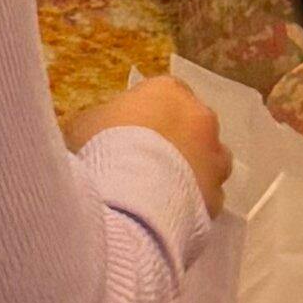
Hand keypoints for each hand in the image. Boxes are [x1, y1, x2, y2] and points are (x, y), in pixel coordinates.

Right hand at [85, 69, 229, 217]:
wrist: (130, 200)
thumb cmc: (103, 149)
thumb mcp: (84, 123)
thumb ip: (102, 120)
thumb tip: (103, 127)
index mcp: (167, 90)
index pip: (163, 92)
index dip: (146, 112)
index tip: (129, 131)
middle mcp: (200, 117)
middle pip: (190, 123)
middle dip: (174, 138)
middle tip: (146, 161)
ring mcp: (215, 157)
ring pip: (209, 158)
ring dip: (192, 167)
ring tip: (163, 189)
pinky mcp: (218, 195)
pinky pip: (207, 195)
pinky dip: (194, 200)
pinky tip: (171, 212)